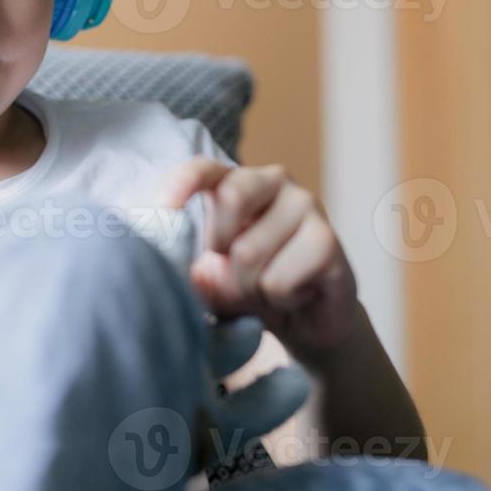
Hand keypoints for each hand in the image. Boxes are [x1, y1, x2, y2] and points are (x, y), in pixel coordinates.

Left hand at [162, 158, 358, 360]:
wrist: (308, 322)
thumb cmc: (252, 287)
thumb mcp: (212, 277)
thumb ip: (196, 270)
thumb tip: (197, 272)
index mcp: (236, 181)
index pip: (203, 169)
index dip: (180, 184)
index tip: (161, 210)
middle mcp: (274, 181)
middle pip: (230, 199)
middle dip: (218, 250)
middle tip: (232, 272)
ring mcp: (306, 206)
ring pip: (250, 252)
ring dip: (249, 287)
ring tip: (267, 288)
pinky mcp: (329, 240)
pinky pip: (279, 280)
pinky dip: (277, 299)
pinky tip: (294, 295)